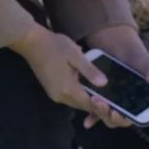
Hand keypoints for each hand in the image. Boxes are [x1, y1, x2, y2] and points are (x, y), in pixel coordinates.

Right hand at [9, 23, 125, 126]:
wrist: (31, 42)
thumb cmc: (55, 46)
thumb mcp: (76, 56)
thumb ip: (90, 71)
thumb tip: (104, 84)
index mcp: (67, 89)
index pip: (90, 103)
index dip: (104, 105)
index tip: (118, 104)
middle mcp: (60, 96)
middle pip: (84, 105)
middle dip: (98, 105)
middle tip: (116, 102)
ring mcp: (55, 94)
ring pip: (77, 102)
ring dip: (89, 100)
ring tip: (106, 96)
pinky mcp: (52, 90)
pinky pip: (70, 97)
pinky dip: (81, 96)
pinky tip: (91, 89)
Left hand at [83, 24, 148, 128]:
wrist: (122, 50)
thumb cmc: (139, 59)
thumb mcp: (148, 61)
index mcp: (140, 102)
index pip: (133, 117)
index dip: (124, 119)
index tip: (117, 113)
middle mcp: (125, 107)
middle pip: (116, 118)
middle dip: (108, 115)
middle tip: (102, 104)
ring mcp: (111, 104)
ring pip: (104, 115)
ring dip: (98, 111)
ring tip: (94, 99)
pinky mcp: (100, 98)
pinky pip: (94, 109)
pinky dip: (90, 116)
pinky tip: (86, 120)